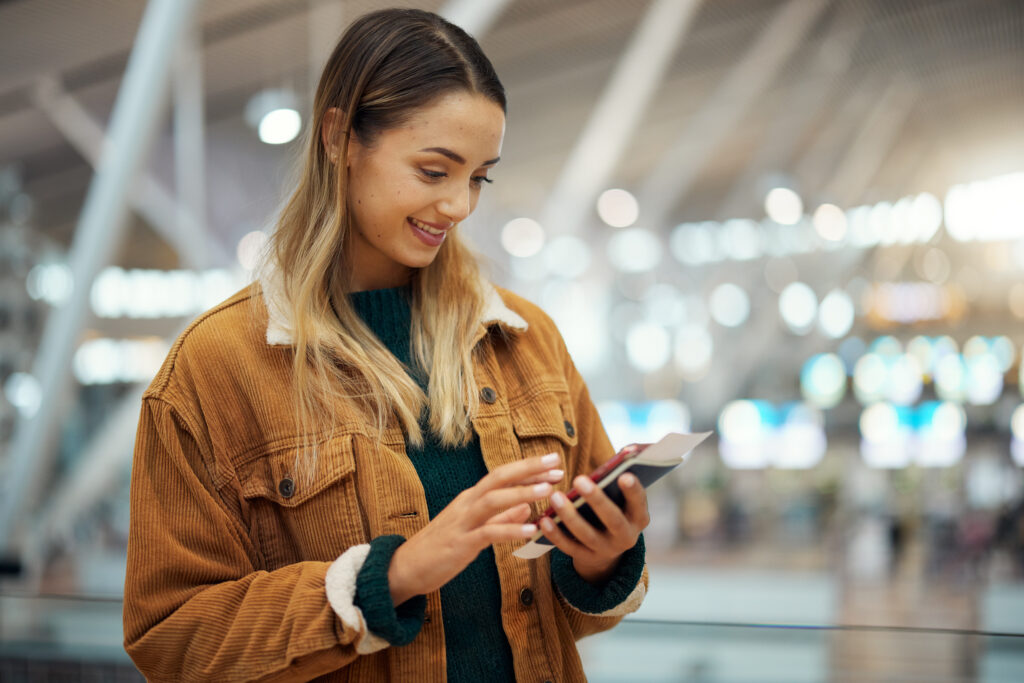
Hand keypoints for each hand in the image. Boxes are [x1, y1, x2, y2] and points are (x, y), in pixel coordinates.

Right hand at [388, 453, 564, 604]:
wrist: (406, 568)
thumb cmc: (441, 548)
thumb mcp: (475, 529)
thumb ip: (501, 518)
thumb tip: (526, 507)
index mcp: (471, 498)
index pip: (502, 476)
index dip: (527, 468)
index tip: (553, 463)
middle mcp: (467, 503)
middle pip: (499, 477)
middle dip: (528, 468)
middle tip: (556, 463)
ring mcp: (462, 522)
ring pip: (494, 500)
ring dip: (521, 493)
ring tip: (547, 490)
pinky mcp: (460, 544)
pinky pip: (488, 533)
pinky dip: (510, 530)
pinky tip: (531, 530)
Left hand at [539, 473, 649, 584]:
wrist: (609, 546)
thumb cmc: (615, 509)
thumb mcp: (622, 501)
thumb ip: (617, 484)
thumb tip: (613, 462)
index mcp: (638, 518)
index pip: (639, 503)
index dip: (633, 490)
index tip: (624, 475)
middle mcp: (626, 537)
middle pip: (613, 520)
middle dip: (597, 500)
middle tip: (579, 479)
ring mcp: (607, 550)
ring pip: (588, 535)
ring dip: (570, 516)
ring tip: (555, 496)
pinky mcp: (587, 558)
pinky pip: (570, 547)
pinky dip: (556, 534)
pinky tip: (544, 520)